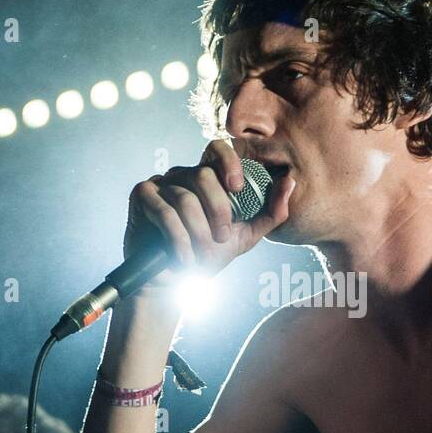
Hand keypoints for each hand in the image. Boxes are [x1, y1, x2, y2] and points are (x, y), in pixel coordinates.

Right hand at [123, 140, 296, 293]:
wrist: (174, 284)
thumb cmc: (207, 256)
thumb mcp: (245, 237)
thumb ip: (269, 213)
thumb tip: (290, 181)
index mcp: (206, 178)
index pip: (217, 149)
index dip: (229, 162)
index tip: (239, 189)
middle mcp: (182, 175)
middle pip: (203, 176)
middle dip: (218, 212)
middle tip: (222, 238)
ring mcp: (159, 183)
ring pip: (185, 199)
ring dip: (198, 233)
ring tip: (201, 255)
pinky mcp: (141, 196)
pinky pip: (165, 213)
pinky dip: (179, 240)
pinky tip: (184, 258)